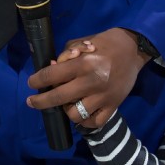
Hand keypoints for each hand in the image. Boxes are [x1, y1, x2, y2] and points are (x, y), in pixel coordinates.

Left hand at [27, 28, 145, 128]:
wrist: (133, 49)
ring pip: (75, 115)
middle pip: (59, 97)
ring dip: (65, 110)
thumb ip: (65, 56)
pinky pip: (94, 122)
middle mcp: (92, 82)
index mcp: (83, 63)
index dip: (37, 81)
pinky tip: (80, 113)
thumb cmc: (104, 43)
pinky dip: (84, 121)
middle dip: (40, 101)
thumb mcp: (82, 42)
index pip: (52, 75)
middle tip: (31, 102)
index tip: (31, 84)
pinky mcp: (113, 105)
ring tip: (64, 104)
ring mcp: (103, 96)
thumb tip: (51, 68)